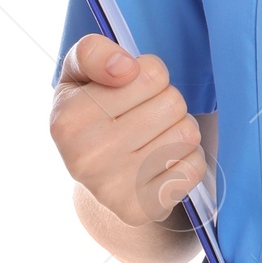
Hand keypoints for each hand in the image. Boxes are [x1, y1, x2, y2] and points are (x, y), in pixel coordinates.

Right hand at [49, 35, 207, 227]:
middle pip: (173, 102)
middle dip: (166, 102)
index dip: (148, 74)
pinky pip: (194, 166)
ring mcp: (113, 187)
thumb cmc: (91, 114)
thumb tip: (124, 67)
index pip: (150, 73)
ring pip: (187, 134)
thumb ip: (93, 53)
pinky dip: (187, 158)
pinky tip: (163, 161)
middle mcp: (86, 156)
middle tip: (146, 114)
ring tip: (155, 135)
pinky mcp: (141, 209)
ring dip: (179, 129)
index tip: (129, 87)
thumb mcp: (78, 75)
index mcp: (67, 118)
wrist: (95, 178)